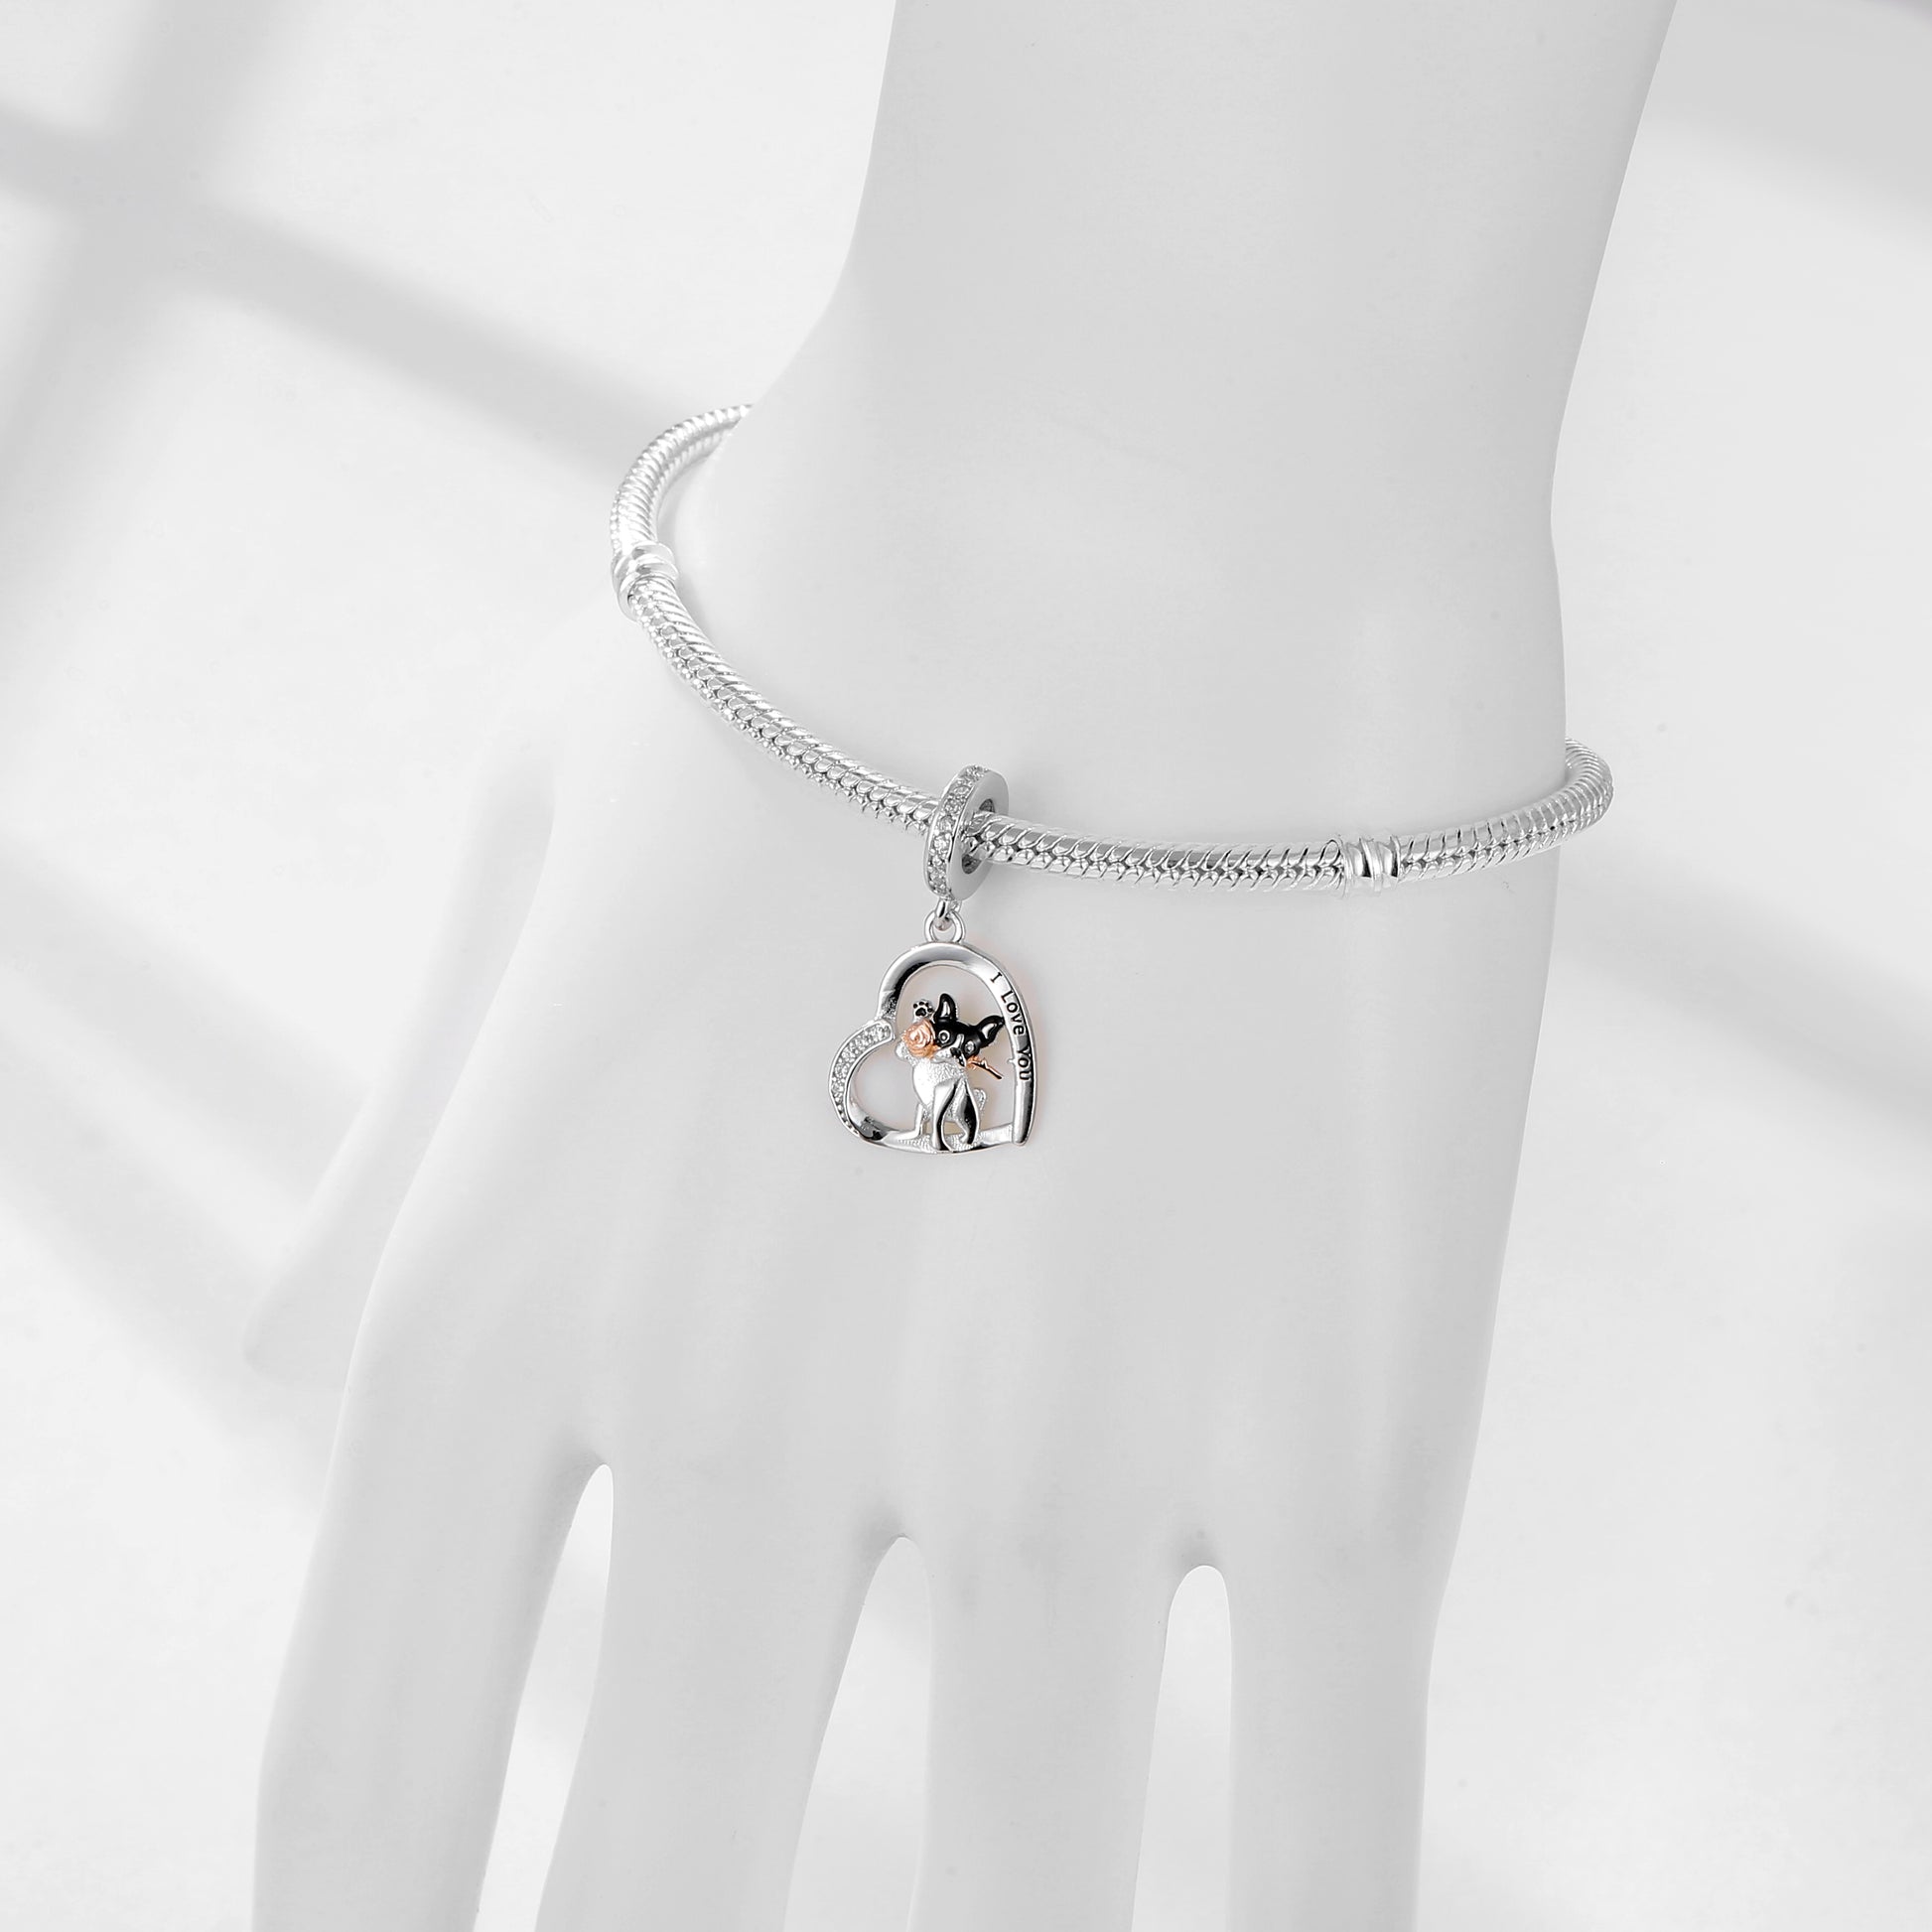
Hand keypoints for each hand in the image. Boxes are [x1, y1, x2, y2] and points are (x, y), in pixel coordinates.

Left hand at [251, 601, 1556, 1931]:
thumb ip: (402, 1147)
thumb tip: (291, 1374)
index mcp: (507, 1294)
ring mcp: (1058, 1451)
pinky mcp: (1337, 1425)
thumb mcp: (525, 835)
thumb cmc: (832, 611)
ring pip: (1023, 1916)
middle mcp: (753, 1421)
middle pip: (663, 1904)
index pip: (366, 1779)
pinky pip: (1319, 1819)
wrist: (1152, 453)